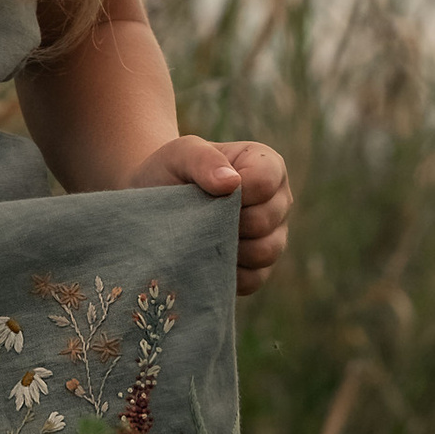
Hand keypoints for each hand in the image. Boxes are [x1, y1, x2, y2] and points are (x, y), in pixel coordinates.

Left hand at [125, 136, 293, 295]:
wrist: (156, 203)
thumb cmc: (172, 171)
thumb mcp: (181, 154)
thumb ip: (204, 160)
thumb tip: (232, 183)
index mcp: (267, 166)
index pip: (265, 182)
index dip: (234, 191)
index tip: (208, 192)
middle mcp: (278, 201)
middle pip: (265, 221)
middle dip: (226, 221)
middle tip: (198, 216)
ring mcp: (273, 236)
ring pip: (265, 252)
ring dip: (227, 248)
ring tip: (200, 236)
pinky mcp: (261, 268)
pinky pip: (254, 279)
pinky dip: (226, 273)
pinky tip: (205, 258)